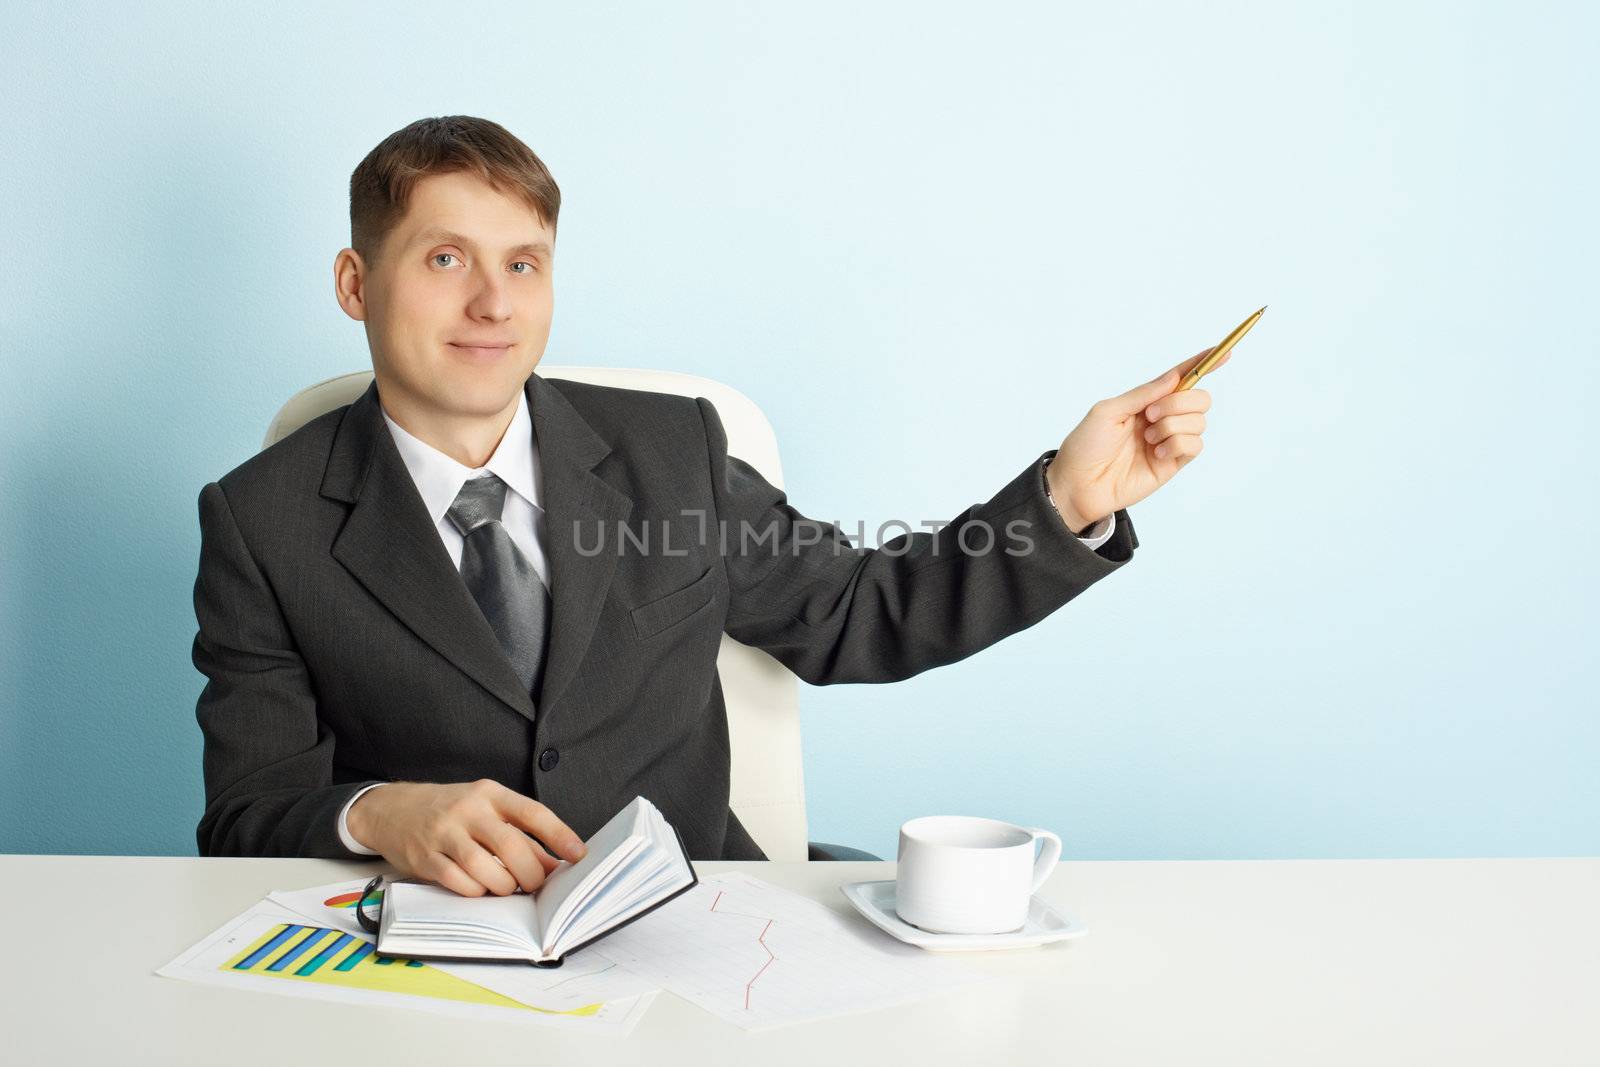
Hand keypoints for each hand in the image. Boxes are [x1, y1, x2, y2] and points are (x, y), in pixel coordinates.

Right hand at [347, 779, 588, 896]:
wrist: (392, 809)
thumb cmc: (451, 812)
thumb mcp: (486, 811)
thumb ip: (519, 835)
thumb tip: (554, 865)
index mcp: (490, 794)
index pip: (532, 813)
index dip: (559, 835)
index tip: (578, 855)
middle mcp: (468, 809)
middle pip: (511, 846)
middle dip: (531, 874)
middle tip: (536, 885)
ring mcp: (444, 833)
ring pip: (485, 869)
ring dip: (503, 887)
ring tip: (507, 888)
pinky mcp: (425, 857)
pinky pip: (459, 882)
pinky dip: (476, 892)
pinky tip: (479, 888)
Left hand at [1047, 344, 1229, 528]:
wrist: (1078, 485)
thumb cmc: (1086, 445)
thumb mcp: (1108, 410)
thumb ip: (1143, 393)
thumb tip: (1175, 377)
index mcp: (1146, 401)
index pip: (1181, 378)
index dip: (1203, 364)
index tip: (1224, 352)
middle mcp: (1162, 418)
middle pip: (1200, 398)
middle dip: (1179, 402)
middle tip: (1150, 415)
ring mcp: (1169, 441)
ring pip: (1199, 421)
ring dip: (1172, 426)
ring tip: (1147, 440)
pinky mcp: (1173, 463)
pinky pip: (1195, 445)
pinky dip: (1176, 444)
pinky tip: (1155, 454)